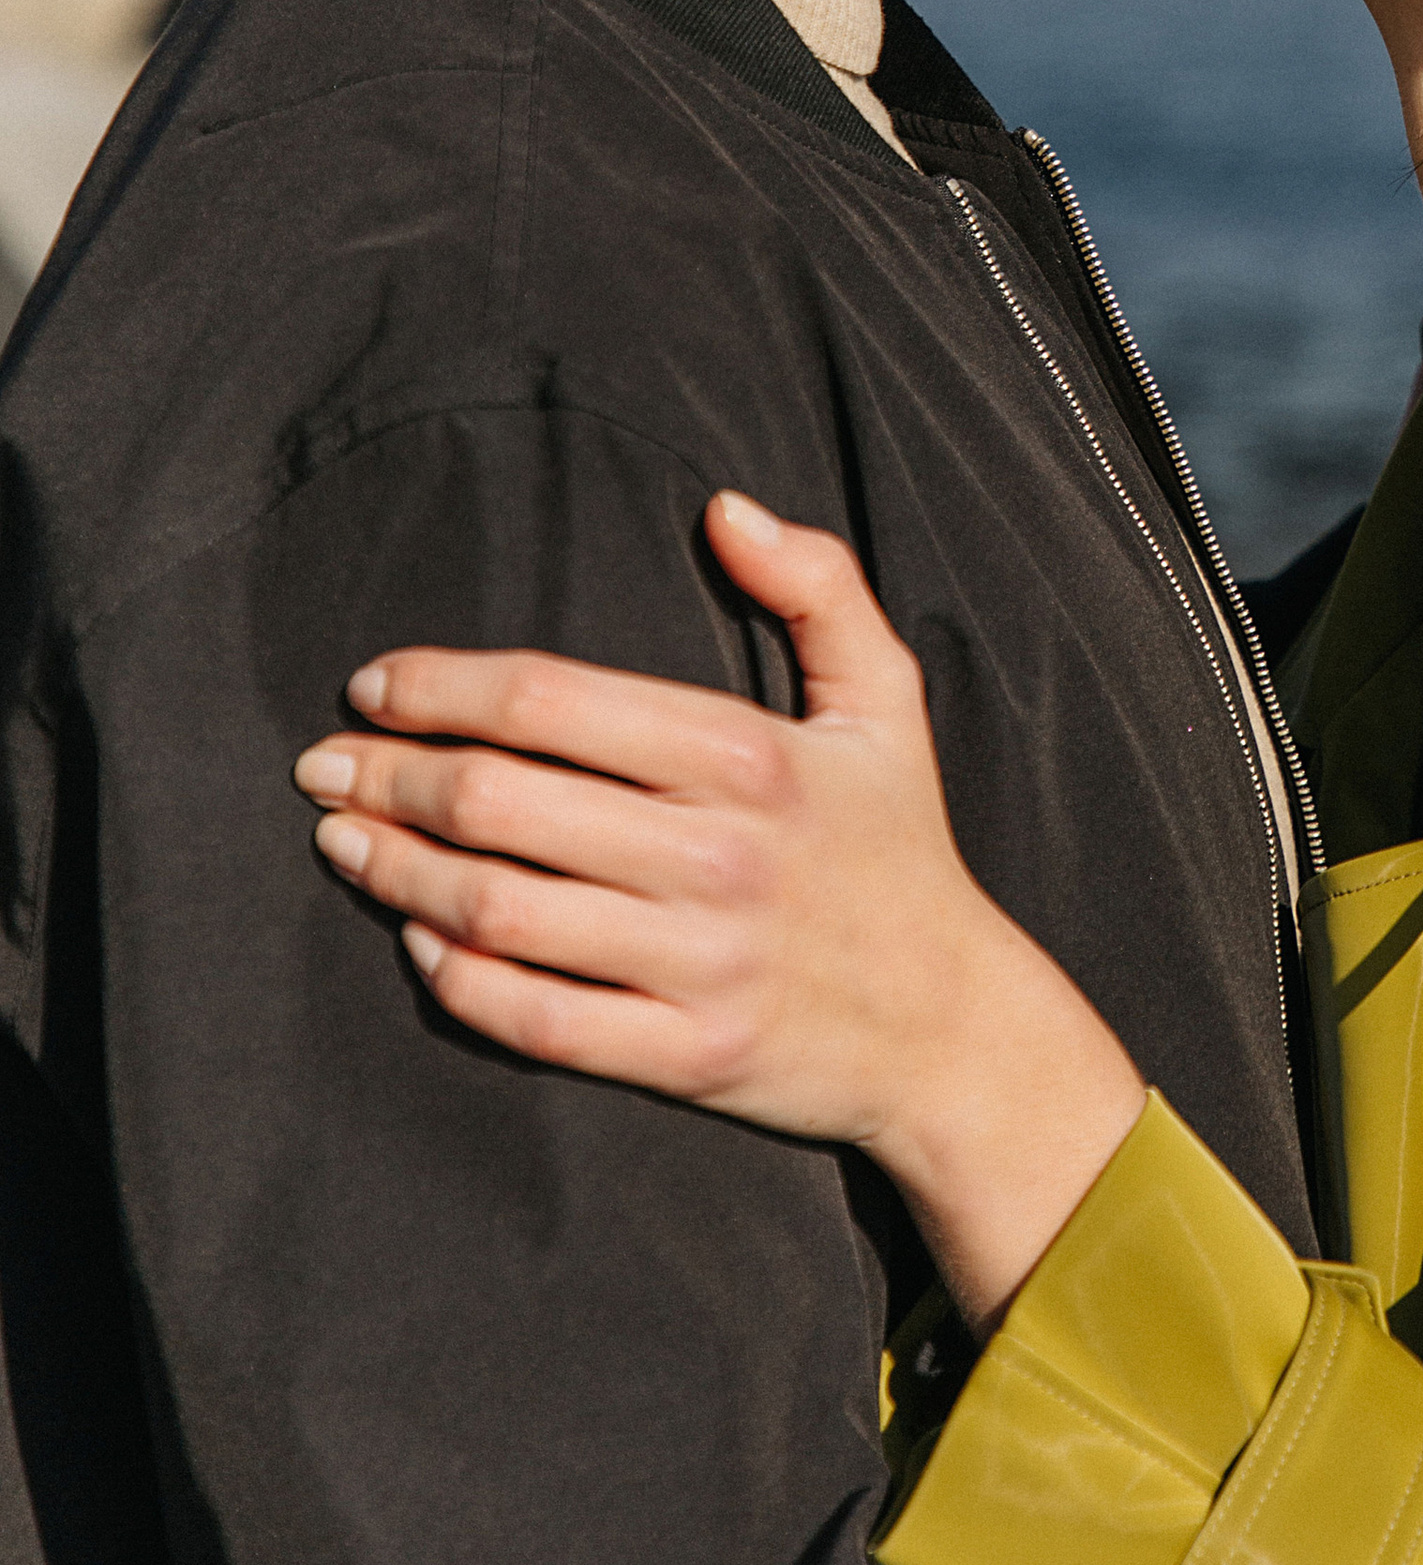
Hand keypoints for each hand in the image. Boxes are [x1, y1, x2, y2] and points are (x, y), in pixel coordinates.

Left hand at [292, 491, 1145, 1326]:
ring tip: (344, 844)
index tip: (375, 686)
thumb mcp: (886, 700)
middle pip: (500, 802)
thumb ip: (818, 585)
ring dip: (397, 871)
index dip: (439, 687)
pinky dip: (457, 978)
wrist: (954, 1026)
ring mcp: (700, 963)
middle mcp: (719, 856)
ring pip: (499, 909)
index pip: (550, 700)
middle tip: (326, 768)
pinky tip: (419, 937)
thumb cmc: (901, 849)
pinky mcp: (687, 1056)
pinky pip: (536, 1018)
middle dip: (390, 778)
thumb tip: (724, 508)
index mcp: (750, 756)